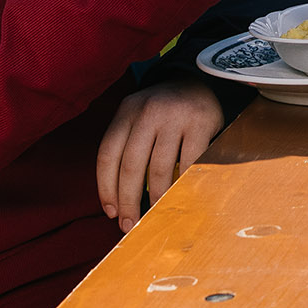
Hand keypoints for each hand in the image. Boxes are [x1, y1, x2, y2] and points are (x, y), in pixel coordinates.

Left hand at [95, 79, 226, 228]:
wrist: (198, 82)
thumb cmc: (161, 113)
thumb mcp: (137, 118)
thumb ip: (126, 147)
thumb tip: (117, 201)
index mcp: (127, 111)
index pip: (108, 155)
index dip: (106, 188)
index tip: (111, 212)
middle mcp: (148, 111)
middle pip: (131, 165)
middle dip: (128, 201)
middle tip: (130, 225)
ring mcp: (175, 116)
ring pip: (159, 169)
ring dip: (156, 199)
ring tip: (155, 215)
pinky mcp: (201, 123)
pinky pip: (189, 163)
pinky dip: (183, 185)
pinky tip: (179, 197)